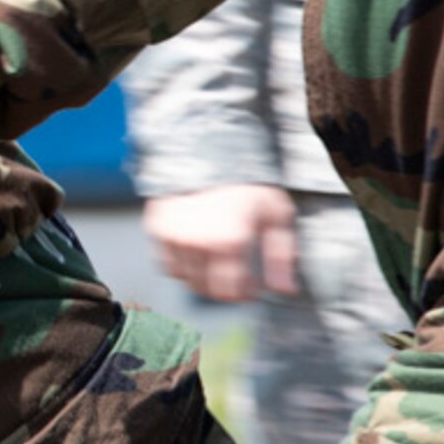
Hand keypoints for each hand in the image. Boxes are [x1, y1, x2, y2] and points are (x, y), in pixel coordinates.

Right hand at [143, 184, 297, 302]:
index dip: (242, 294)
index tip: (248, 287)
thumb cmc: (247, 182)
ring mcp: (174, 235)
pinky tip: (195, 251)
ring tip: (214, 261)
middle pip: (206, 290)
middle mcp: (198, 242)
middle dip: (222, 288)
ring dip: (201, 277)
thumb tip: (286, 290)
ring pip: (185, 279)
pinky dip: (180, 264)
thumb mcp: (276, 215)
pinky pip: (166, 264)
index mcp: (229, 242)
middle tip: (232, 277)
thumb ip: (281, 256)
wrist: (210, 149)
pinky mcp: (157, 227)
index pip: (231, 293)